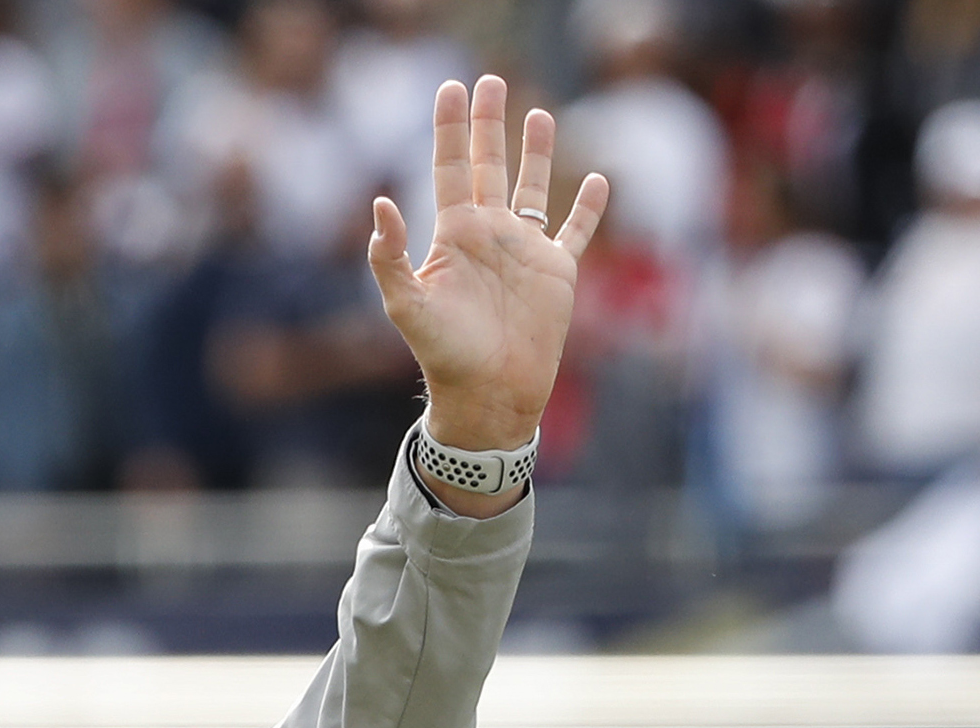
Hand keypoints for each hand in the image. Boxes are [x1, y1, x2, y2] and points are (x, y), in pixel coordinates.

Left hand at [369, 76, 608, 456]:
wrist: (489, 394)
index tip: (450, 87)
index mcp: (453, 236)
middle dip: (487, 124)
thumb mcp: (407, 305)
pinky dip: (589, 207)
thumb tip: (380, 203)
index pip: (447, 168)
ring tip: (538, 113)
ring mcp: (523, 251)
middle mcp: (487, 235)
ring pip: (532, 188)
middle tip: (488, 81)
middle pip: (487, 165)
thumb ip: (389, 257)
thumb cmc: (445, 355)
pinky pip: (575, 230)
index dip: (448, 128)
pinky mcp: (557, 272)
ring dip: (535, 152)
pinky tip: (599, 179)